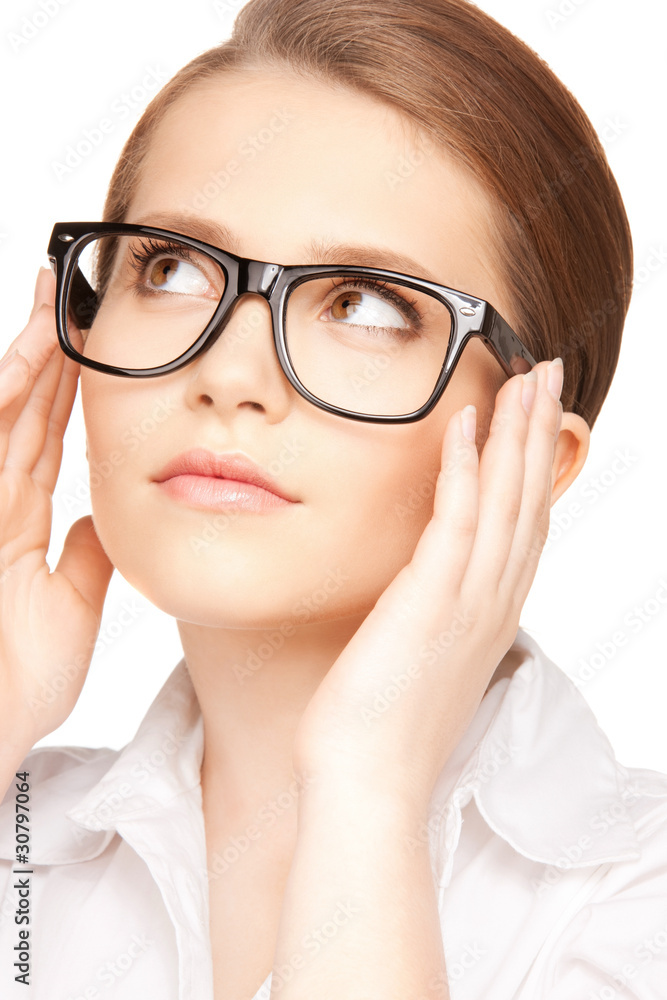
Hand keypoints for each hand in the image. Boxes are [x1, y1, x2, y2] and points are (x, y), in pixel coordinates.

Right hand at [0, 268, 113, 755]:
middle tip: (68, 297)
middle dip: (45, 354)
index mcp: (18, 522)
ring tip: (51, 307)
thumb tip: (106, 520)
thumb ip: (85, 558)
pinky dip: (2, 402)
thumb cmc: (12, 686)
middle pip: (22, 412)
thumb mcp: (69, 609)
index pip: (45, 437)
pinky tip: (23, 363)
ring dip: (24, 362)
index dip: (66, 390)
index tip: (89, 345)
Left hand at [291, 359, 562, 812]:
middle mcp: (492, 602)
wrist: (367, 786)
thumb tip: (422, 596)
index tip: (535, 418)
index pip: (523, 525)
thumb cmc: (380, 731)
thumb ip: (433, 620)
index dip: (534, 467)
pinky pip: (457, 518)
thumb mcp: (420, 663)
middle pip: (528, 501)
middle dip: (539, 433)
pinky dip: (466, 467)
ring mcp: (468, 601)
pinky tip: (465, 422)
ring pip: (505, 500)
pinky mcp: (432, 601)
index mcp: (489, 615)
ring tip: (526, 378)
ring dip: (516, 434)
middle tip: (550, 375)